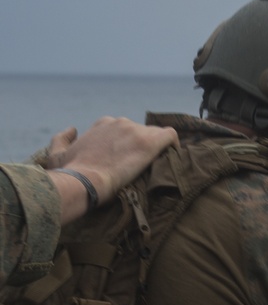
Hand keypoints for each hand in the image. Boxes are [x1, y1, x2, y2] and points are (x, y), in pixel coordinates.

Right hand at [45, 117, 178, 223]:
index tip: (127, 159)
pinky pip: (170, 136)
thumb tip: (72, 129)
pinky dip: (173, 146)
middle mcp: (120, 123)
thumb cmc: (69, 173)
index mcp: (103, 124)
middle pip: (142, 132)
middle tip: (142, 168)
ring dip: (158, 149)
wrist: (83, 182)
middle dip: (143, 147)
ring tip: (157, 168)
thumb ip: (62, 139)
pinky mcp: (149, 142)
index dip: (128, 144)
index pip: (123, 129)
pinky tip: (172, 159)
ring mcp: (135, 131)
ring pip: (156, 135)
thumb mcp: (56, 154)